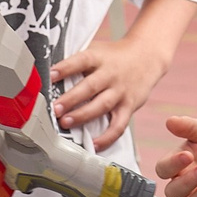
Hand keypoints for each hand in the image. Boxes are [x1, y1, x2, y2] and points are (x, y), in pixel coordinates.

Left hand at [51, 33, 174, 148]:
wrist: (147, 57)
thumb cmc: (115, 57)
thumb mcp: (97, 51)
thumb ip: (78, 63)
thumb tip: (49, 77)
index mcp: (99, 58)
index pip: (81, 61)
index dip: (65, 68)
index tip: (50, 75)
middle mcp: (111, 75)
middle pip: (90, 87)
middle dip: (71, 99)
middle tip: (55, 108)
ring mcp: (121, 92)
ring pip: (102, 106)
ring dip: (83, 116)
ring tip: (66, 123)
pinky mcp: (129, 106)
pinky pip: (119, 125)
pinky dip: (107, 137)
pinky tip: (94, 145)